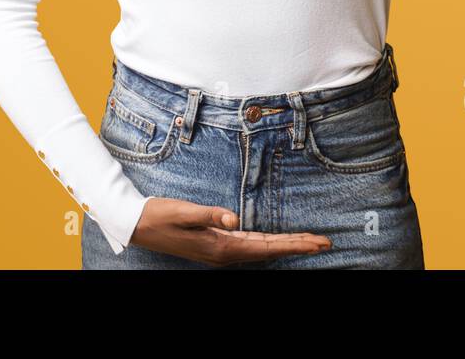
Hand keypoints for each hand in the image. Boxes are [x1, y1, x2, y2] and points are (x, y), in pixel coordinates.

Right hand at [129, 197, 331, 265]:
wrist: (138, 224)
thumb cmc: (160, 216)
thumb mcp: (185, 212)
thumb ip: (210, 214)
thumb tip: (235, 218)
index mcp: (221, 247)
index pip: (267, 246)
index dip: (294, 244)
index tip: (318, 242)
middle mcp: (224, 253)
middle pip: (270, 250)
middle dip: (298, 246)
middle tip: (325, 242)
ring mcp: (220, 250)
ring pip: (262, 249)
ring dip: (286, 245)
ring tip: (309, 242)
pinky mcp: (215, 243)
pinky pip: (249, 245)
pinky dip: (268, 243)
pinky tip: (276, 241)